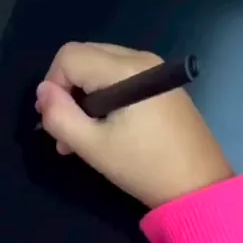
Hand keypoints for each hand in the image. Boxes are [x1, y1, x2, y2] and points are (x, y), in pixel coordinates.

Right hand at [36, 42, 231, 207]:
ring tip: (81, 138)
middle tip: (65, 132)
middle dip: (67, 90)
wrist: (200, 186)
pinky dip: (105, 97)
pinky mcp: (163, 84)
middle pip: (85, 56)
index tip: (55, 121)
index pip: (69, 56)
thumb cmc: (144, 166)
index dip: (53, 86)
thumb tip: (43, 91)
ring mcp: (155, 69)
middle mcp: (141, 59)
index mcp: (125, 69)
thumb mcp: (93, 147)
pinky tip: (106, 129)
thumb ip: (60, 116)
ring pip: (101, 67)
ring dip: (84, 96)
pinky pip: (121, 77)